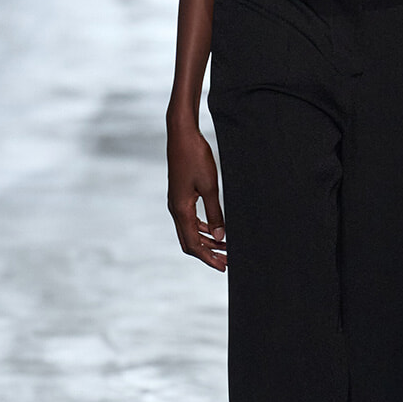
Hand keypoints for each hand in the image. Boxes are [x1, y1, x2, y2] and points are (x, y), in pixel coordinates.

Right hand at [166, 115, 226, 269]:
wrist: (182, 135)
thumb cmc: (196, 157)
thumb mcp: (210, 187)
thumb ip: (215, 213)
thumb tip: (221, 237)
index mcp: (181, 210)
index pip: (194, 244)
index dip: (209, 258)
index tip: (224, 266)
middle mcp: (176, 209)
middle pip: (189, 242)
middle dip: (208, 254)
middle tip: (226, 262)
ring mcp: (177, 203)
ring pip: (190, 231)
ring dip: (207, 241)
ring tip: (226, 247)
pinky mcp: (180, 196)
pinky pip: (190, 219)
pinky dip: (203, 228)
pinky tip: (216, 229)